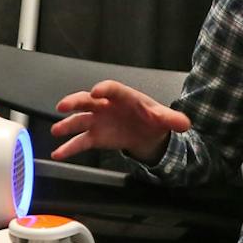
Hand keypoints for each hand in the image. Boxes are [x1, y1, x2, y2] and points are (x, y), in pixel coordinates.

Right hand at [52, 80, 191, 162]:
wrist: (147, 132)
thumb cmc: (151, 119)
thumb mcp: (164, 118)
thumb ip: (173, 119)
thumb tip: (185, 123)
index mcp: (124, 97)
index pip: (113, 90)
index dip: (104, 90)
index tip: (96, 91)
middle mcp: (106, 106)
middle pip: (88, 100)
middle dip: (76, 102)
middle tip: (64, 105)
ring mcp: (98, 121)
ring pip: (79, 120)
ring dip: (67, 125)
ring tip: (56, 131)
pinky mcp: (96, 136)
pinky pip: (80, 141)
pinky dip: (68, 147)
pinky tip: (58, 153)